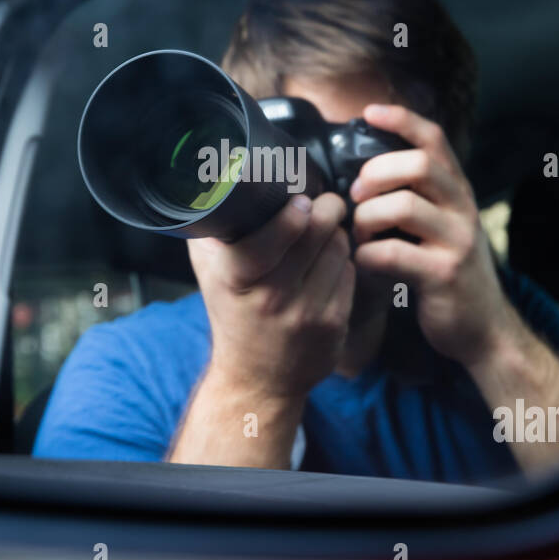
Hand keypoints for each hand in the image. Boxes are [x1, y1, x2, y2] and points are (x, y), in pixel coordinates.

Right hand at [187, 192, 354, 400]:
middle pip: (317, 233)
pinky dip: (342, 262)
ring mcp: (306, 313)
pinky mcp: (333, 326)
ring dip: (336, 234)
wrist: (257, 378)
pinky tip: (327, 265)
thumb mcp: (209, 271)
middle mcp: (271, 297)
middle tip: (324, 202)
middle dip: (327, 208)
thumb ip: (210, 228)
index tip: (301, 200)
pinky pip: (349, 273)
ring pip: (338, 249)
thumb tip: (215, 180)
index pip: (271, 238)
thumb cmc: (233, 313)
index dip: (293, 214)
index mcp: (237, 278)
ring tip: (323, 235)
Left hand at [349, 104, 508, 366]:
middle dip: (376, 172)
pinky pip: (393, 254)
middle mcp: (462, 210)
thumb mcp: (441, 227)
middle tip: (356, 194)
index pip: (434, 140)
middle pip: (419, 165)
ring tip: (359, 234)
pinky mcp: (443, 275)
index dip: (402, 120)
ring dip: (367, 217)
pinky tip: (365, 263)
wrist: (484, 330)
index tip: (368, 113)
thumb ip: (416, 198)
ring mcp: (456, 241)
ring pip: (404, 206)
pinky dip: (367, 256)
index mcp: (457, 192)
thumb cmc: (448, 273)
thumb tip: (363, 175)